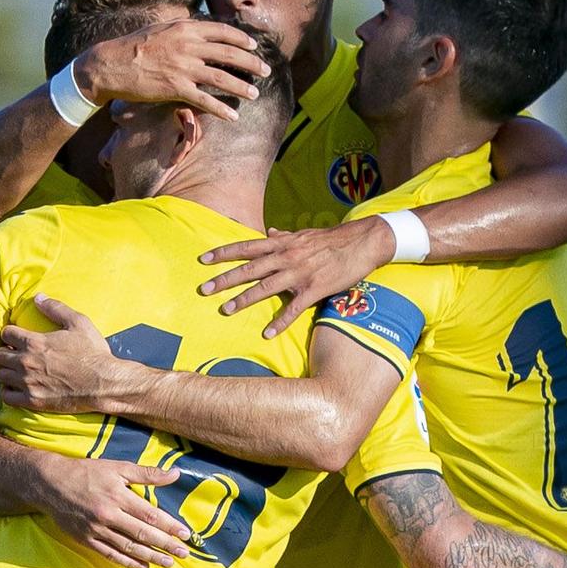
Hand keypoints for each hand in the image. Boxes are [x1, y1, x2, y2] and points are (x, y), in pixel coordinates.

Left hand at [0, 295, 130, 413]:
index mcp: (35, 342)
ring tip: (18, 371)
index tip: (17, 337)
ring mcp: (28, 383)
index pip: (6, 333)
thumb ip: (56, 308)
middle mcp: (26, 362)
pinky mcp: (32, 401)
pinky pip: (7, 397)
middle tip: (16, 354)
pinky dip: (9, 392)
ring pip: (1, 375)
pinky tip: (18, 388)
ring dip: (7, 372)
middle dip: (6, 352)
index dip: (11, 333)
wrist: (103, 383)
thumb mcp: (79, 323)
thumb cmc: (93, 353)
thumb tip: (38, 297)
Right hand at [33, 454, 192, 567]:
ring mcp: (96, 530)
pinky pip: (110, 555)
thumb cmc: (86, 473)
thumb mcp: (117, 467)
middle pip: (142, 534)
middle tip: (184, 553)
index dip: (169, 526)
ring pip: (128, 548)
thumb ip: (147, 473)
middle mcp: (108, 515)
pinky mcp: (86, 540)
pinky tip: (143, 566)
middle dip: (165, 545)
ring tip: (169, 562)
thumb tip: (175, 474)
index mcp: (118, 496)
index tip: (185, 534)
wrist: (50, 484)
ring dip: (151, 557)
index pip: (150, 515)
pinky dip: (128, 562)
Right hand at [74, 19, 269, 122]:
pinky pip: (204, 100)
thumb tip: (200, 29)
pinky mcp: (175, 88)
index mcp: (185, 28)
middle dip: (251, 63)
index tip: (254, 47)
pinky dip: (221, 110)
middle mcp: (188, 46)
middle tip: (266, 70)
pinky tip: (233, 116)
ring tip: (255, 94)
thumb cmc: (133, 46)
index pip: (222, 31)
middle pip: (228, 54)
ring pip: (221, 78)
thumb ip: (183, 30)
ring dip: (242, 87)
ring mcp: (183, 68)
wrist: (110, 64)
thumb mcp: (161, 29)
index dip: (242, 40)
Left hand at [199, 218, 398, 336]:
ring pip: (266, 287)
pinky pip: (294, 308)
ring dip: (245, 299)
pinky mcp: (315, 289)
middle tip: (204, 289)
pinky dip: (280, 322)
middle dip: (225, 279)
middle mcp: (287, 256)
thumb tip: (269, 233)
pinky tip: (267, 334)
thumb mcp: (304, 234)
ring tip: (226, 310)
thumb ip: (284, 236)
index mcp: (283, 243)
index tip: (203, 260)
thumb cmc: (332, 239)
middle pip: (250, 268)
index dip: (224, 252)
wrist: (362, 241)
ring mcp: (300, 273)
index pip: (247, 246)